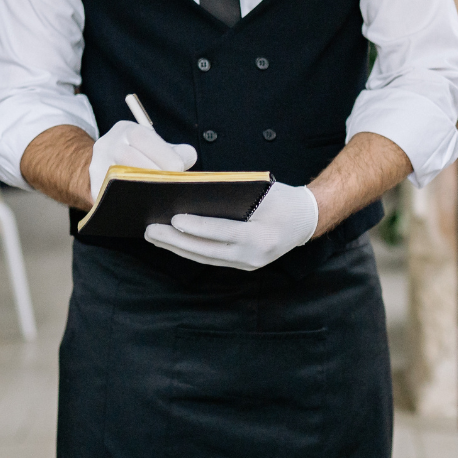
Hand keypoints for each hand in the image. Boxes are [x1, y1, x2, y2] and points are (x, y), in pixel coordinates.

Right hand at [89, 120, 197, 199]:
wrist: (109, 169)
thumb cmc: (142, 157)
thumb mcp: (158, 147)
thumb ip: (178, 152)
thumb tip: (187, 159)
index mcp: (127, 130)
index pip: (143, 137)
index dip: (163, 154)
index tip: (178, 169)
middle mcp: (108, 144)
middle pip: (128, 157)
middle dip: (154, 172)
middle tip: (171, 185)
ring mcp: (98, 166)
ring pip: (118, 177)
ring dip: (142, 187)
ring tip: (160, 195)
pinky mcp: (95, 188)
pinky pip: (112, 195)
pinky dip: (130, 200)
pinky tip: (145, 205)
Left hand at [145, 180, 318, 270]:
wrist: (306, 220)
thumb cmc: (284, 201)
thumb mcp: (263, 192)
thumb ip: (233, 195)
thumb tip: (194, 192)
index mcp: (263, 237)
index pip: (224, 232)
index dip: (197, 227)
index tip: (174, 219)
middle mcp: (255, 256)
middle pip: (208, 251)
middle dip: (176, 241)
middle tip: (151, 230)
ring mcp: (249, 264)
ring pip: (206, 258)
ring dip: (177, 248)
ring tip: (154, 236)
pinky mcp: (243, 265)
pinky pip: (211, 258)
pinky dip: (190, 250)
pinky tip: (172, 242)